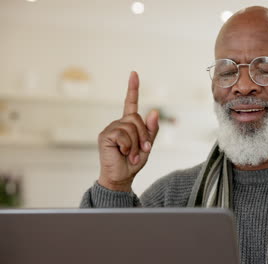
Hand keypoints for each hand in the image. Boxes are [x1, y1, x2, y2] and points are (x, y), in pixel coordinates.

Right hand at [97, 71, 158, 191]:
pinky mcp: (105, 136)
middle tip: (142, 150)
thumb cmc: (133, 162)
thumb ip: (151, 130)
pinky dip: (128, 146)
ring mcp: (111, 129)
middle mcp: (118, 124)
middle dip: (143, 135)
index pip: (130, 103)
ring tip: (132, 155)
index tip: (134, 74)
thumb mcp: (147, 145)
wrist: (122, 177)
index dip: (132, 89)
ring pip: (131, 127)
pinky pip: (123, 135)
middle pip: (136, 118)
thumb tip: (154, 111)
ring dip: (136, 144)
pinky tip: (123, 153)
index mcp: (128, 124)